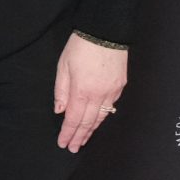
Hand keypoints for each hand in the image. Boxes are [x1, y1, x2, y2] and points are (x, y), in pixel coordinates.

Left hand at [53, 34, 126, 152]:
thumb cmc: (80, 47)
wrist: (106, 31)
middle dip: (79, 137)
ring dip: (91, 130)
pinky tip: (97, 121)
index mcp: (81, 91)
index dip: (68, 133)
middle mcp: (98, 95)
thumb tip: (59, 110)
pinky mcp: (120, 86)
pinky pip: (110, 106)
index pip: (73, 119)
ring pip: (101, 117)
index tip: (63, 143)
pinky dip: (102, 117)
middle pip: (88, 122)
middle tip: (73, 148)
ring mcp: (112, 91)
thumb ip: (61, 90)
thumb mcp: (63, 66)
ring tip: (84, 140)